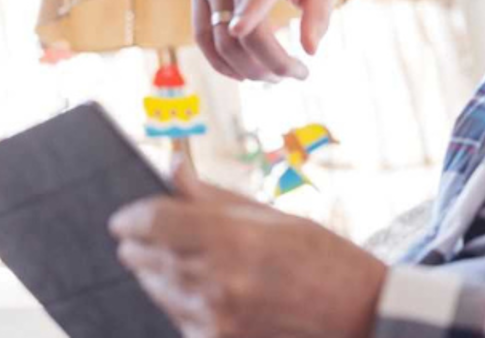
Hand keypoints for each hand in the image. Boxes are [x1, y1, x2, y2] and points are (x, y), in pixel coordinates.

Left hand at [110, 160, 386, 337]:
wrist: (360, 316)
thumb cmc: (324, 258)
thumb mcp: (273, 216)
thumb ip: (213, 197)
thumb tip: (172, 166)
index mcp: (232, 239)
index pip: (151, 221)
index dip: (130, 217)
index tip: (123, 218)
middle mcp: (216, 281)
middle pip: (144, 258)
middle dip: (140, 244)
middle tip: (143, 236)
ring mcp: (215, 319)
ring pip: (157, 289)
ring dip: (158, 273)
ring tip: (182, 261)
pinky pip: (178, 318)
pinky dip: (180, 303)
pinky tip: (203, 291)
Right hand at [192, 0, 340, 81]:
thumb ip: (319, 14)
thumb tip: (310, 51)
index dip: (249, 8)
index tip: (239, 30)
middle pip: (243, 29)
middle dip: (269, 63)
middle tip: (293, 75)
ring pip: (220, 39)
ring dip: (247, 69)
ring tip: (273, 76)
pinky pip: (202, 37)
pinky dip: (221, 62)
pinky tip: (243, 74)